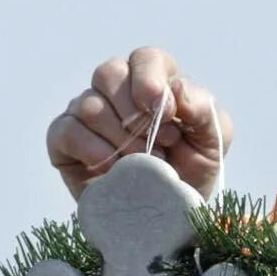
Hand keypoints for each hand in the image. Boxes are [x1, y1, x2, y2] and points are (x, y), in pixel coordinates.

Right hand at [47, 47, 232, 200]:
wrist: (167, 216)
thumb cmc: (190, 172)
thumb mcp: (212, 141)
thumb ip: (203, 109)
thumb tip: (177, 90)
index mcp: (152, 81)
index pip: (145, 59)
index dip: (151, 81)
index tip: (167, 113)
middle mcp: (115, 90)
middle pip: (109, 73)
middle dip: (135, 114)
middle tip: (157, 148)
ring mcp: (86, 113)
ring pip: (89, 105)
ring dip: (119, 139)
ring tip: (140, 165)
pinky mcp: (64, 140)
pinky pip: (67, 131)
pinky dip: (92, 150)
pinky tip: (112, 169)